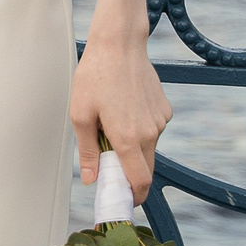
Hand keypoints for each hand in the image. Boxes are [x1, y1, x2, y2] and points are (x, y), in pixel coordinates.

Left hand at [71, 24, 171, 200]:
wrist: (119, 45)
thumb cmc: (95, 77)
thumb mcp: (80, 114)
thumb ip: (87, 151)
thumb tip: (92, 179)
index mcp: (127, 137)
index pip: (139, 181)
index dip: (133, 196)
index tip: (122, 201)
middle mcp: (150, 133)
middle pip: (145, 168)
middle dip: (130, 175)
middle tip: (109, 168)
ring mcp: (160, 121)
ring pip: (148, 148)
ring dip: (132, 148)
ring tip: (110, 124)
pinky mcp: (165, 109)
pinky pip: (153, 130)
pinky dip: (139, 130)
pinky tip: (124, 109)